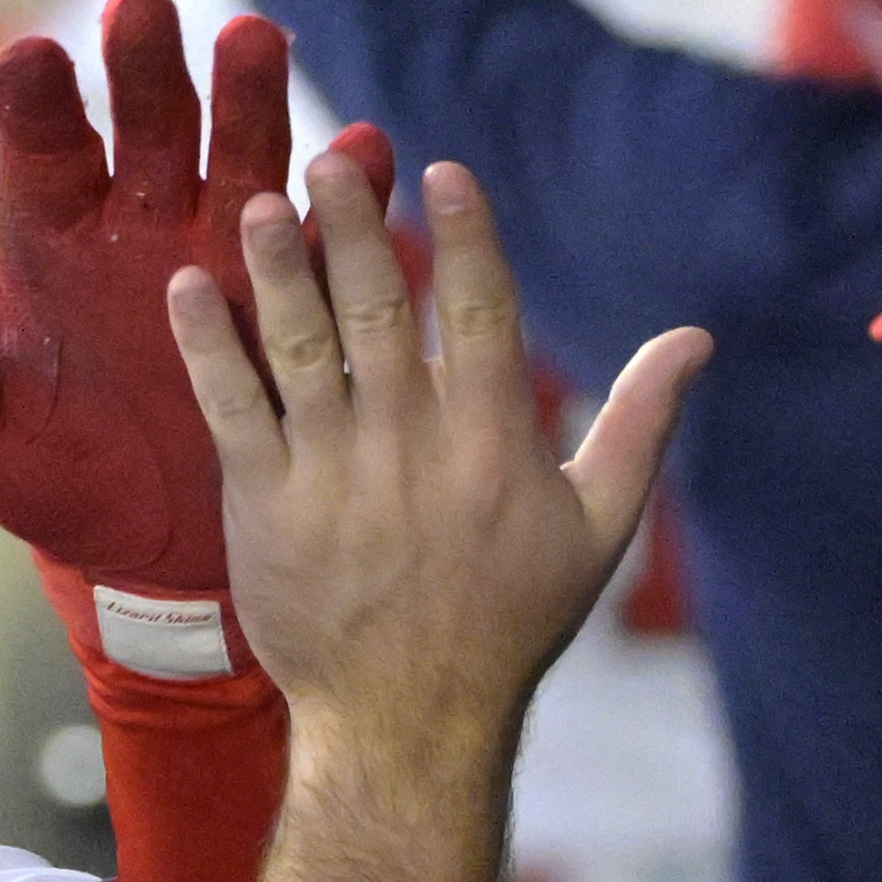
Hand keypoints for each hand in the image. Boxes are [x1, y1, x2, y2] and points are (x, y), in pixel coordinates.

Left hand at [0, 0, 390, 606]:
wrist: (152, 550)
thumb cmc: (56, 481)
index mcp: (52, 241)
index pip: (38, 149)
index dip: (34, 102)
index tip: (31, 61)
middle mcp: (141, 224)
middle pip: (143, 125)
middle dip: (142, 68)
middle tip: (140, 9)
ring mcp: (222, 250)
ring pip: (238, 154)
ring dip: (248, 98)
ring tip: (253, 39)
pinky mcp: (294, 295)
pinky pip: (323, 235)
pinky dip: (347, 192)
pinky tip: (364, 151)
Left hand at [173, 154, 698, 774]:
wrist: (408, 721)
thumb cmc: (509, 622)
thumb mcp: (597, 529)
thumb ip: (639, 425)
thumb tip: (695, 339)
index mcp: (492, 440)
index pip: (478, 311)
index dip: (461, 235)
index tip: (440, 169)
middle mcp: (411, 444)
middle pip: (376, 311)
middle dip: (350, 228)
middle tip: (327, 160)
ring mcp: (333, 474)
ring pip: (299, 349)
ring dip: (274, 270)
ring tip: (251, 202)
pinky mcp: (264, 507)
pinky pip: (230, 411)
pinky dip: (208, 347)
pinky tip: (185, 288)